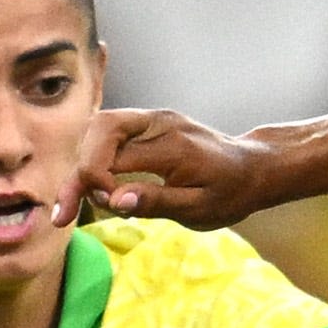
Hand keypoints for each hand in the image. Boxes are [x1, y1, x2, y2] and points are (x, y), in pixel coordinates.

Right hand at [88, 104, 271, 229]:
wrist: (254, 168)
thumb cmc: (231, 193)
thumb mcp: (200, 209)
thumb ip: (157, 202)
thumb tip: (114, 201)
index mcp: (172, 146)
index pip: (112, 155)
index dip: (96, 183)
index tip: (108, 208)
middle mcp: (159, 123)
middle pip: (98, 129)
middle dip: (81, 167)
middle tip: (73, 207)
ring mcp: (153, 118)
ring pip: (99, 127)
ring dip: (84, 160)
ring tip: (79, 198)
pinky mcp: (149, 122)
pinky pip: (111, 132)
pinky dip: (96, 156)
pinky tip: (97, 185)